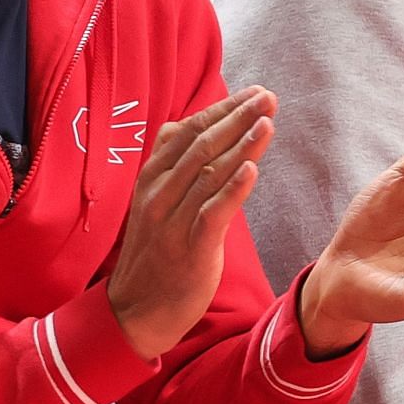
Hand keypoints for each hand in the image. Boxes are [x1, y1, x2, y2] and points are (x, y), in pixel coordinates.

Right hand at [107, 86, 278, 361]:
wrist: (135, 310)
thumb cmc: (155, 256)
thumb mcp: (157, 206)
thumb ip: (178, 173)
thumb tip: (206, 139)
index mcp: (151, 180)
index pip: (186, 133)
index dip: (219, 110)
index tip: (250, 93)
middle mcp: (159, 194)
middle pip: (201, 146)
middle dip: (236, 118)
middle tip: (267, 96)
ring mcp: (172, 221)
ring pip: (209, 174)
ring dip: (241, 145)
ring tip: (268, 121)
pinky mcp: (189, 249)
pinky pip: (212, 213)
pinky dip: (232, 189)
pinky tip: (252, 169)